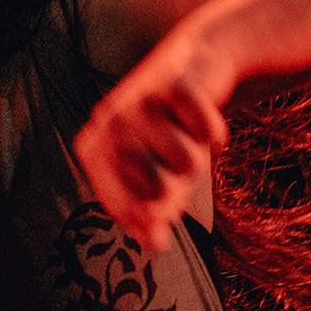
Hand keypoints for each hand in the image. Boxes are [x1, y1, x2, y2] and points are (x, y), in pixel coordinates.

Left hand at [74, 23, 235, 252]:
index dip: (151, 218)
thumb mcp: (158, 173)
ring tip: (189, 137)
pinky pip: (207, 130)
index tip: (166, 211)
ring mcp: (141, 102)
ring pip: (188, 164)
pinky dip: (215, 132)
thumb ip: (152, 213)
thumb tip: (156, 246)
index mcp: (95, 148)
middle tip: (176, 168)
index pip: (122, 208)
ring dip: (199, 156)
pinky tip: (205, 120)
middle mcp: (110, 124)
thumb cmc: (170, 127)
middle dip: (177, 189)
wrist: (197, 64)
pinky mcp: (176, 84)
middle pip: (154, 191)